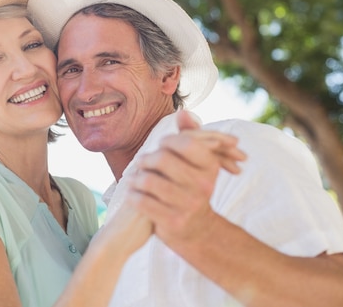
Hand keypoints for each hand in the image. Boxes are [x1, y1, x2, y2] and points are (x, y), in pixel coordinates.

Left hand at [126, 111, 245, 244]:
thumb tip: (183, 112)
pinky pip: (142, 201)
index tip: (161, 146)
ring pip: (149, 180)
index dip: (168, 141)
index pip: (185, 143)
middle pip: (162, 159)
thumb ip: (191, 135)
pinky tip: (132, 193)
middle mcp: (203, 186)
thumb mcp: (197, 162)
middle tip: (141, 162)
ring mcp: (188, 205)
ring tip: (133, 178)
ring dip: (136, 178)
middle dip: (146, 159)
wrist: (197, 230)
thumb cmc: (192, 187)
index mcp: (210, 167)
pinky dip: (132, 195)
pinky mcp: (172, 221)